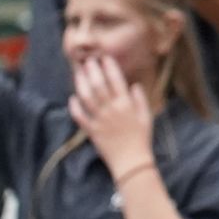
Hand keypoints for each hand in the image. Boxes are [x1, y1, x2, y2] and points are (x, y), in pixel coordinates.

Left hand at [70, 53, 159, 178]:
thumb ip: (140, 99)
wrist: (131, 161)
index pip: (116, 80)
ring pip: (87, 98)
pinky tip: (71, 98)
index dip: (109, 67)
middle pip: (98, 85)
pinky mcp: (91, 131)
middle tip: (87, 60)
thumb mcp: (146, 116)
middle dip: (92, 70)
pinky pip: (80, 117)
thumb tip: (134, 85)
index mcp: (126, 104)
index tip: (104, 57)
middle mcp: (111, 109)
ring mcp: (100, 120)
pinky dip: (74, 107)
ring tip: (78, 73)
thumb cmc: (142, 138)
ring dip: (81, 84)